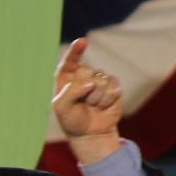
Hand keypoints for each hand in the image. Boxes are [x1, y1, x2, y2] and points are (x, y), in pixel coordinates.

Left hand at [52, 37, 122, 163]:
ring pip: (101, 80)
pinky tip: (103, 106)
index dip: (75, 51)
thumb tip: (90, 82)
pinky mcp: (113, 86)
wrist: (91, 134)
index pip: (69, 61)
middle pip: (86, 72)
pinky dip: (108, 99)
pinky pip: (113, 86)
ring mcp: (98, 79)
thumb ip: (70, 92)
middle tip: (82, 103)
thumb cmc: (71, 120)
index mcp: (66, 77)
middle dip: (85, 90)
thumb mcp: (61, 109)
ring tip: (92, 106)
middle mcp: (82, 75)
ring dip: (96, 98)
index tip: (82, 42)